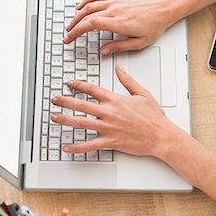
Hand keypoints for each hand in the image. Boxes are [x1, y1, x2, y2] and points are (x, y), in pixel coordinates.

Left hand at [50, 65, 178, 156]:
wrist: (161, 135)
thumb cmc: (154, 117)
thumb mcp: (142, 93)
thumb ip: (127, 80)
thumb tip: (119, 68)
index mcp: (116, 100)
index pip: (92, 89)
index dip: (78, 85)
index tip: (69, 83)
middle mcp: (109, 112)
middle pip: (82, 104)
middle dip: (65, 101)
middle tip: (54, 99)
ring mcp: (108, 127)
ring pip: (82, 123)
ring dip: (66, 120)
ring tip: (54, 118)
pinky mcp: (111, 141)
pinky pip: (90, 145)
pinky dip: (77, 147)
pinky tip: (67, 146)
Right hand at [63, 0, 173, 52]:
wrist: (164, 8)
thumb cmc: (154, 25)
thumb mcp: (138, 43)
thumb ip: (118, 47)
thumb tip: (103, 51)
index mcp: (118, 23)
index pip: (90, 25)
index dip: (76, 32)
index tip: (69, 39)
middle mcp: (114, 10)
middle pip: (86, 15)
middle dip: (73, 26)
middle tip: (67, 35)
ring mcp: (115, 1)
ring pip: (89, 5)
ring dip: (77, 15)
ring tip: (71, 24)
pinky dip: (86, 0)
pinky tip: (80, 6)